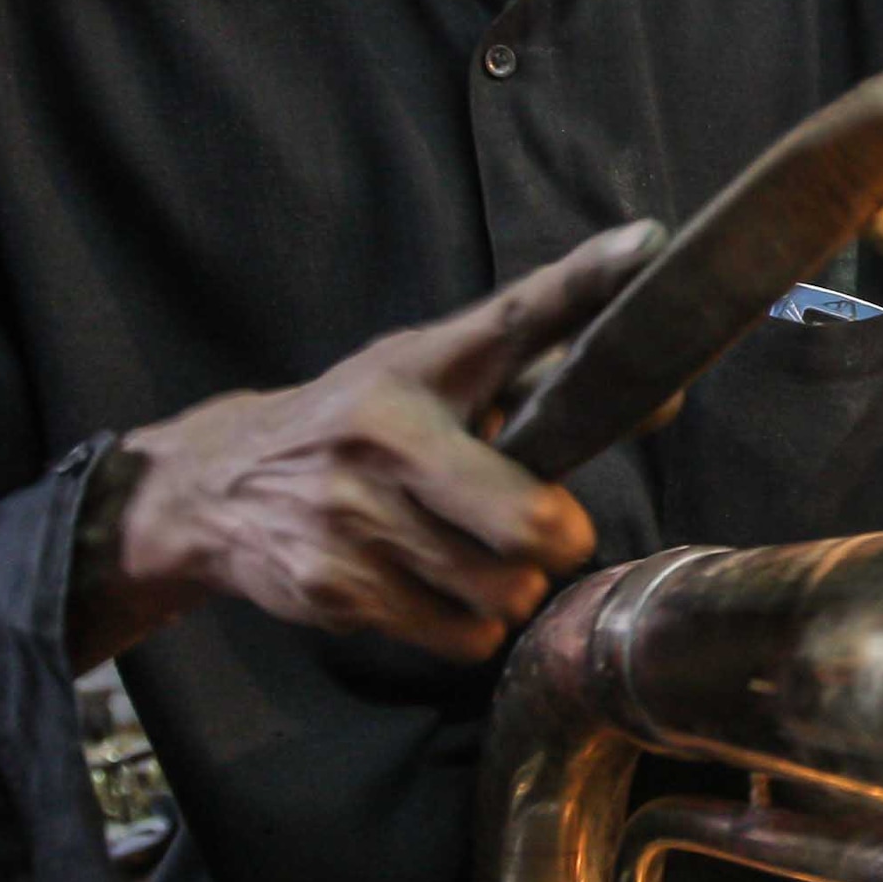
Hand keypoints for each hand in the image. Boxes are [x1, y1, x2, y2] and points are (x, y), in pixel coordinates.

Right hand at [72, 219, 660, 666]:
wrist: (216, 487)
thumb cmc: (358, 428)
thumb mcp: (429, 383)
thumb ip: (540, 388)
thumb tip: (666, 399)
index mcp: (423, 364)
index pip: (514, 318)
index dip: (584, 283)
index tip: (648, 247)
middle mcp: (386, 431)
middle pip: (526, 518)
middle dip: (559, 538)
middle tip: (553, 531)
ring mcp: (354, 513)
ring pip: (501, 588)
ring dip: (510, 585)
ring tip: (477, 557)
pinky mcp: (336, 586)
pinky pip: (459, 634)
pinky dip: (469, 625)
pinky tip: (436, 590)